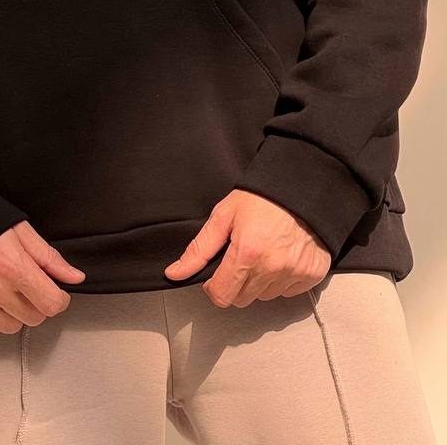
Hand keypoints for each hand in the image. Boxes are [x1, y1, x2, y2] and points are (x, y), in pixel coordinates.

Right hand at [0, 220, 85, 337]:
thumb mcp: (20, 231)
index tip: (55, 291)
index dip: (59, 299)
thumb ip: (49, 258)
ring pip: (11, 327)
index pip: (51, 304)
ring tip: (5, 290)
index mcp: (14, 267)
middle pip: (34, 318)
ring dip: (14, 313)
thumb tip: (75, 277)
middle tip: (27, 285)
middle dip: (36, 303)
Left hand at [164, 189, 331, 306]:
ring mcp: (294, 273)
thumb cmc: (261, 198)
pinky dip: (282, 280)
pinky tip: (282, 256)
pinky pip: (288, 292)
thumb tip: (175, 273)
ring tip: (265, 252)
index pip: (221, 296)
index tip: (218, 274)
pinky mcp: (311, 275)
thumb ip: (199, 249)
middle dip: (236, 284)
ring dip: (259, 282)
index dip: (214, 287)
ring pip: (264, 296)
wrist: (301, 187)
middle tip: (242, 257)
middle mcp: (271, 268)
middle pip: (242, 299)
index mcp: (246, 253)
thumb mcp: (224, 215)